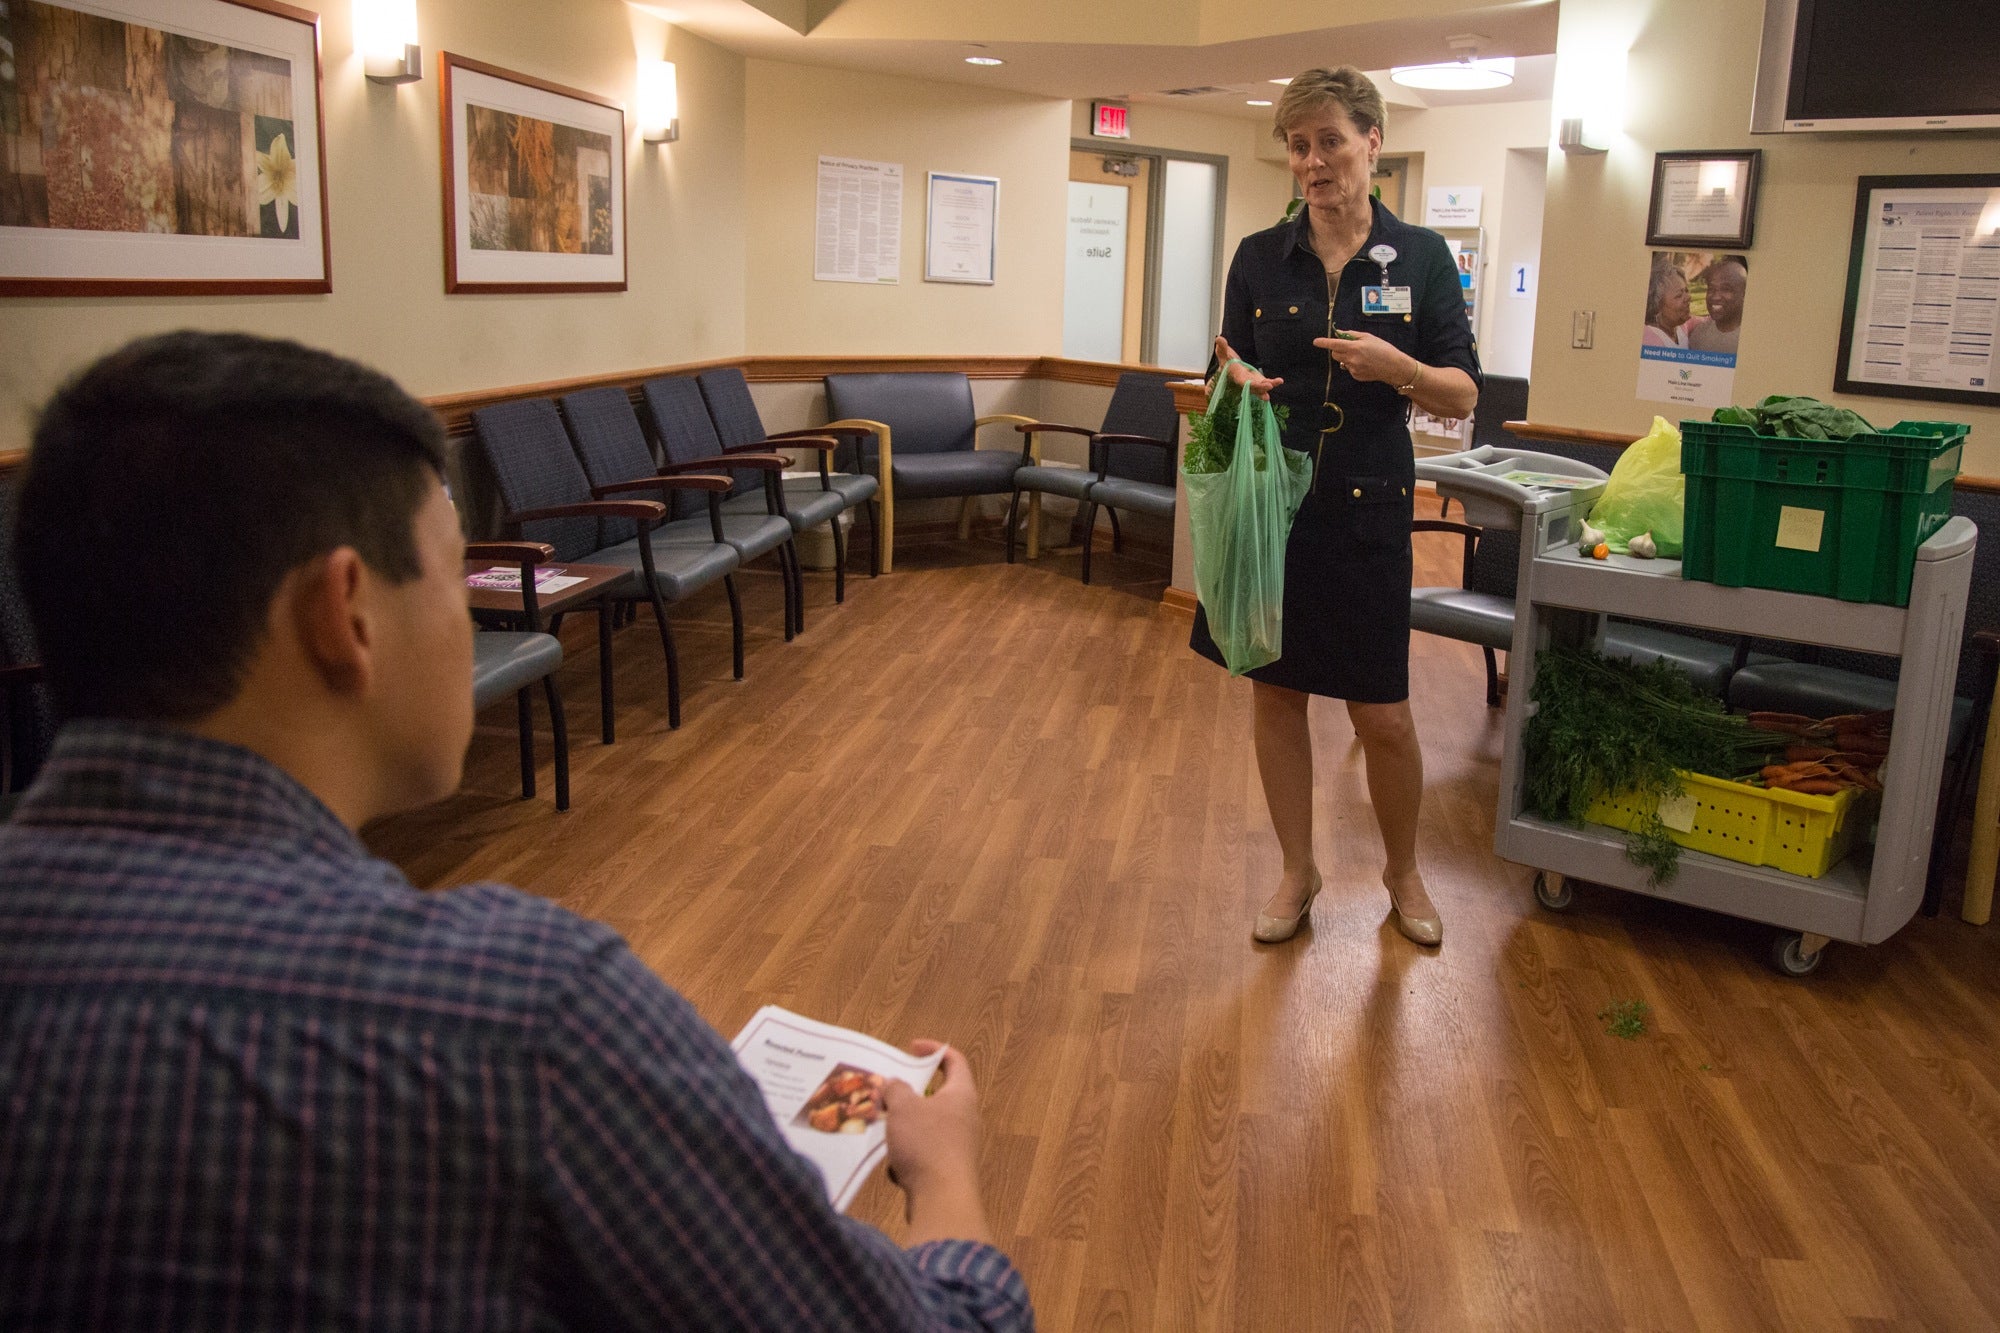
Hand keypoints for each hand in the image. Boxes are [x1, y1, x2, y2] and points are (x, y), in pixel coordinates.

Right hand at [883, 1041, 991, 1244]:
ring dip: (905, 1127)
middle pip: (939, 1095)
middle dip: (910, 1094)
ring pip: (927, 1127)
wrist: (942, 1200)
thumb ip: (896, 1090)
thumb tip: (894, 1084)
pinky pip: (924, 1153)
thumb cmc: (926, 1144)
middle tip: (888, 1092)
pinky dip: (908, 1155)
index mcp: (961, 1095)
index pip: (954, 1060)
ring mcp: (959, 1145)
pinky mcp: (948, 1169)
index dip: (934, 1049)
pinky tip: (895, 1166)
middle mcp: (965, 1118)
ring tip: (884, 1128)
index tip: (911, 1048)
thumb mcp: (903, 1108)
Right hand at [1214, 336, 1281, 399]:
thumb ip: (1221, 347)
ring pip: (1260, 387)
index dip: (1249, 384)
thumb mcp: (1222, 353)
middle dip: (1260, 388)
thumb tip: (1219, 339)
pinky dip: (1272, 382)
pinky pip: (1265, 382)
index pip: (1242, 381)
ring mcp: (1251, 381)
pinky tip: (1280, 381)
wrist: (1229, 366)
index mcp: (1236, 376)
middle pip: (1252, 387)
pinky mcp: (1257, 379)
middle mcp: (1244, 381)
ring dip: (1268, 386)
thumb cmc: (1225, 360)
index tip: (1256, 384)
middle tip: (1269, 386)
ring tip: (1278, 382)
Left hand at [1314, 329, 1417, 387]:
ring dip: (1346, 357)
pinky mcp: (1356, 376)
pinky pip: (1349, 368)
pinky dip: (1353, 365)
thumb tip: (1340, 333)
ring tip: (1361, 356)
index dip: (1324, 343)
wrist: (1394, 366)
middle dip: (1338, 349)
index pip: (1334, 344)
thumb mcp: (1369, 337)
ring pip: (1342, 361)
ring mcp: (1353, 369)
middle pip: (1335, 354)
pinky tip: (1364, 363)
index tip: (1316, 342)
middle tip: (1349, 346)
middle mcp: (1352, 359)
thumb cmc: (1383, 349)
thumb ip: (1352, 335)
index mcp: (1354, 347)